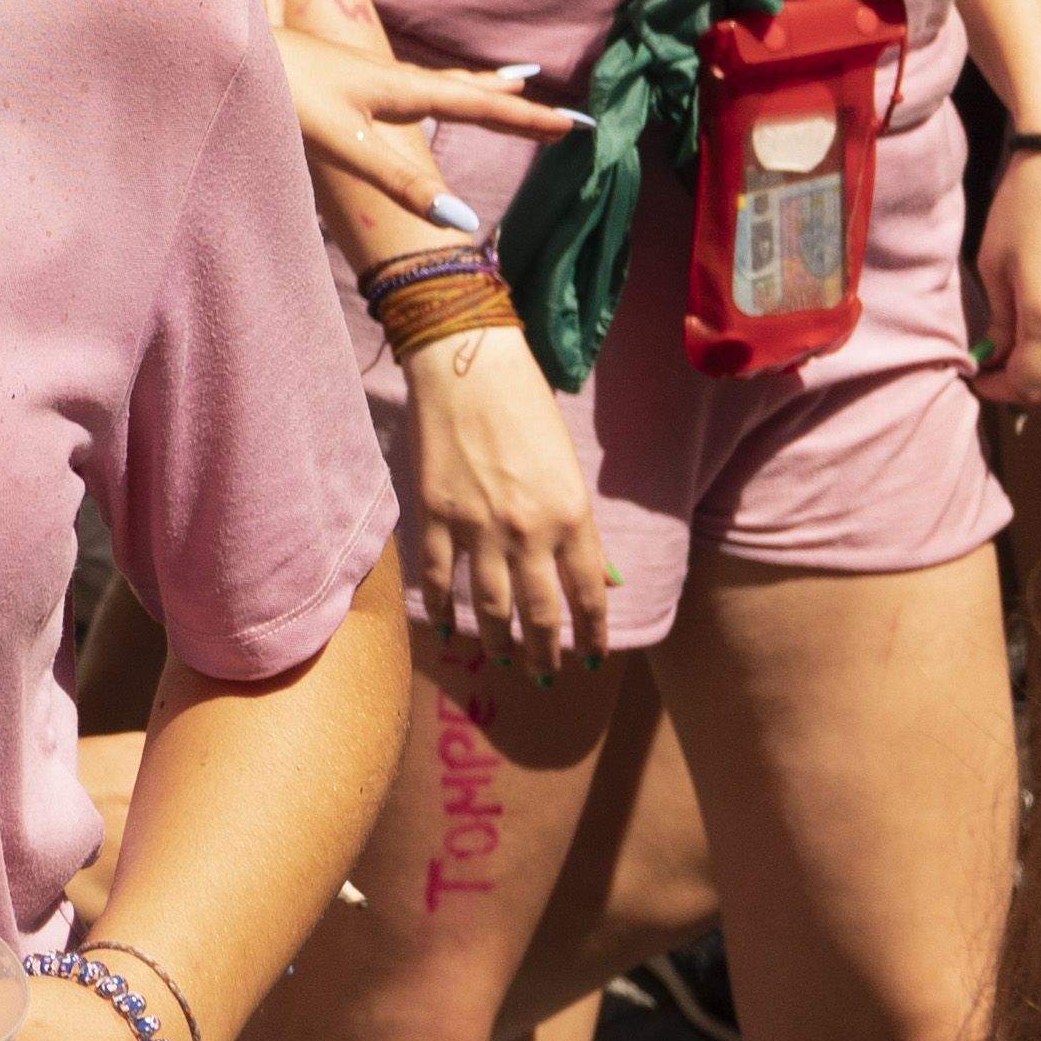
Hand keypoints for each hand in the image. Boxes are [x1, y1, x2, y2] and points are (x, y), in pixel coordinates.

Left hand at [280, 19, 572, 220]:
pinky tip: (417, 89)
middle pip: (464, 88)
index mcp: (398, 88)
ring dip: (477, 85)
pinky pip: (408, 81)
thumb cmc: (282, 94)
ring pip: (437, 80)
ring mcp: (363, 73)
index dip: (524, 120)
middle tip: (556, 106)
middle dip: (510, 101)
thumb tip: (466, 222)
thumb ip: (403, 184)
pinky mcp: (339, 77)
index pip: (476, 106)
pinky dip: (436, 84)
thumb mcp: (346, 145)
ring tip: (510, 82)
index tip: (576, 125)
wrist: (224, 45)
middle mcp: (388, 76)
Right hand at [398, 319, 618, 689]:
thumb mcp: (569, 471)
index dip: (593, 634)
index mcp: (572, 516)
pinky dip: (443, 610)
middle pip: (540, 613)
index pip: (589, 596)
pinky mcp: (435, 514)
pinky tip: (448, 630)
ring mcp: (478, 525)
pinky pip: (439, 577)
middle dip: (545, 652)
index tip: (592, 659)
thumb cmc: (528, 410)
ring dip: (499, 640)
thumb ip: (583, 532)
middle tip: (544, 675)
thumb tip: (605, 581)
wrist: (467, 366)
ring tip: (504, 658)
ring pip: (490, 605)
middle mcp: (528, 530)